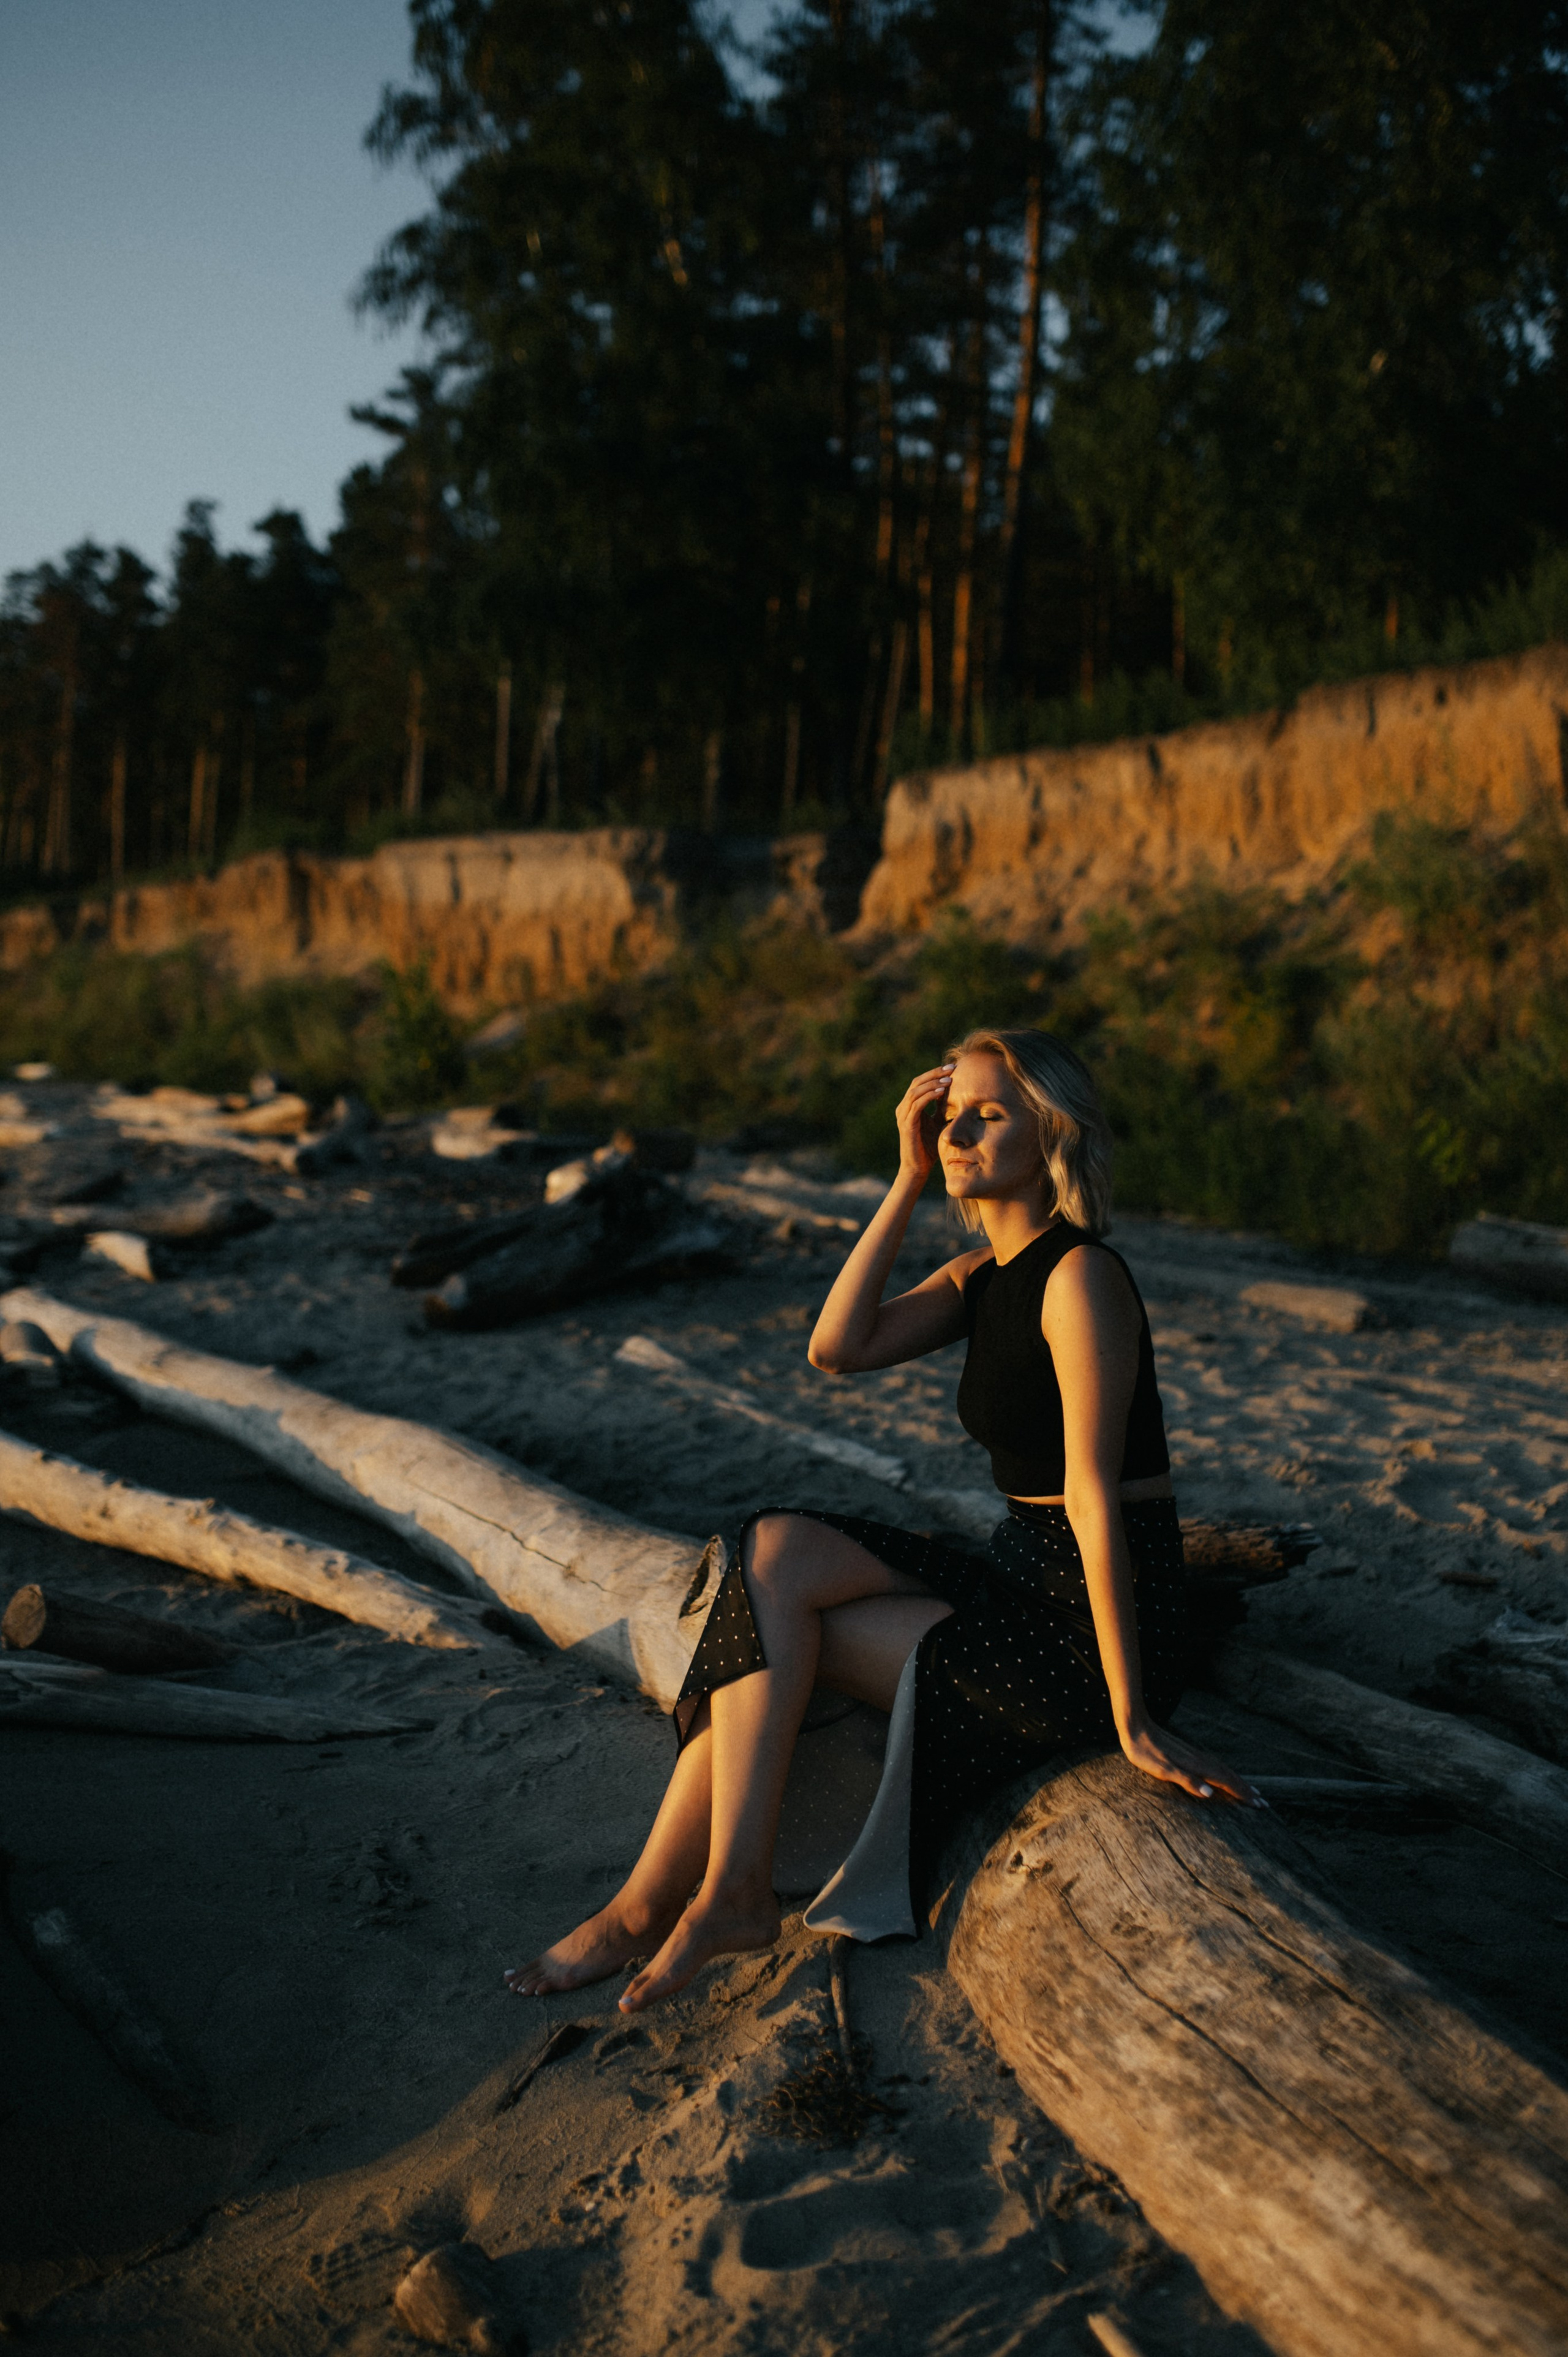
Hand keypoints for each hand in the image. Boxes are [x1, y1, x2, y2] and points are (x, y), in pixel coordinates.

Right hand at [894, 1063, 953, 1182]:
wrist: (918, 1169)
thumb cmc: (929, 1148)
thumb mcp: (938, 1123)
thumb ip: (941, 1109)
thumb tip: (955, 1094)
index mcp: (909, 1106)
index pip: (921, 1082)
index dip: (936, 1073)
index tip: (954, 1068)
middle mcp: (903, 1108)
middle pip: (917, 1082)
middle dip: (935, 1073)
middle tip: (953, 1067)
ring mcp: (903, 1115)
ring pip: (916, 1090)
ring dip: (934, 1082)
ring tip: (950, 1079)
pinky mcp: (906, 1124)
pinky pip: (917, 1104)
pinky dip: (929, 1095)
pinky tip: (942, 1092)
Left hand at [1119, 1721, 1263, 1807]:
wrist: (1135, 1726)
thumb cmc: (1145, 1751)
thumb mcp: (1161, 1769)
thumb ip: (1186, 1781)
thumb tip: (1210, 1794)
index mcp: (1196, 1765)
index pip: (1225, 1782)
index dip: (1242, 1794)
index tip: (1259, 1804)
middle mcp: (1199, 1759)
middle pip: (1229, 1776)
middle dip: (1247, 1790)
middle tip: (1264, 1803)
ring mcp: (1195, 1755)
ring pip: (1223, 1770)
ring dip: (1239, 1782)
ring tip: (1252, 1791)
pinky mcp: (1189, 1753)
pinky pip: (1215, 1766)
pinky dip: (1226, 1774)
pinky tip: (1224, 1776)